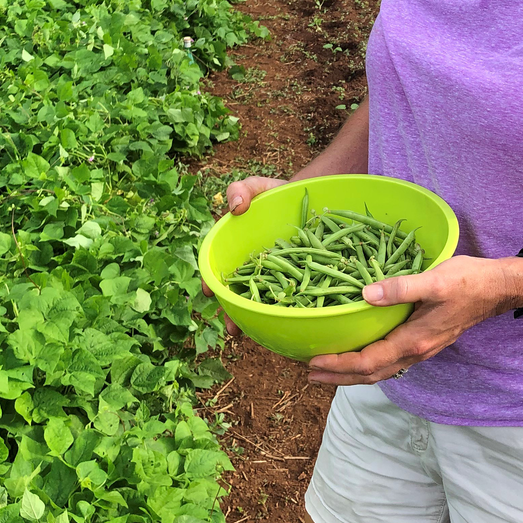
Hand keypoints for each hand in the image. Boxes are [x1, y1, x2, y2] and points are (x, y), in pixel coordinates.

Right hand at [201, 176, 286, 335]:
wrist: (314, 201)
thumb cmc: (280, 195)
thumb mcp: (260, 188)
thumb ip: (243, 190)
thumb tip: (234, 208)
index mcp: (240, 252)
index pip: (221, 271)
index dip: (213, 284)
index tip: (209, 292)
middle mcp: (257, 270)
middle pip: (241, 294)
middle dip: (235, 312)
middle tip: (233, 328)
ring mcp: (279, 279)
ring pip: (266, 303)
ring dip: (259, 319)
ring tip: (257, 335)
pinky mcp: (302, 283)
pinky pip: (295, 300)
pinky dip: (292, 312)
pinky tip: (292, 325)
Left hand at [307, 255, 522, 384]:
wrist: (498, 289)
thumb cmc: (468, 281)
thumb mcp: (435, 279)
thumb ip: (401, 288)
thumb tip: (366, 294)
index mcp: (414, 340)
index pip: (368, 361)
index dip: (339, 364)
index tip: (313, 361)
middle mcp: (415, 351)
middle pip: (370, 374)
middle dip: (338, 377)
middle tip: (309, 373)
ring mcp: (420, 350)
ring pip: (380, 371)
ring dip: (351, 374)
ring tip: (326, 370)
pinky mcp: (423, 342)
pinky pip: (389, 361)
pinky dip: (367, 364)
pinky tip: (357, 355)